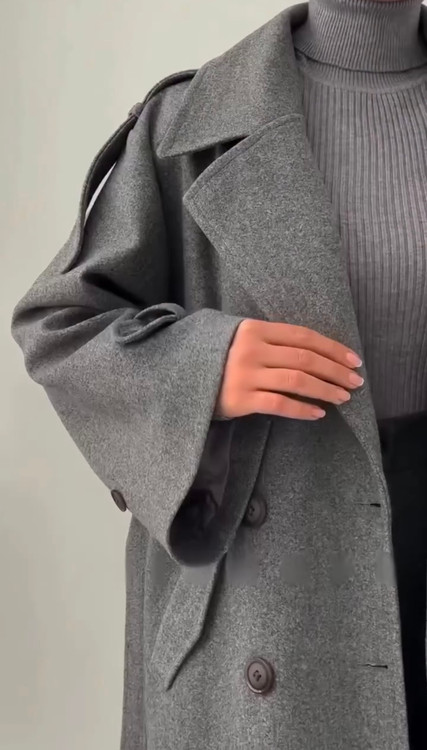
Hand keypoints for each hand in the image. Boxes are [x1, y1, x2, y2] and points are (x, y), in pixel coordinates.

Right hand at [214, 318, 363, 420]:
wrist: (179, 378)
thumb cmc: (216, 358)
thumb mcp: (240, 339)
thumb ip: (271, 340)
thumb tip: (317, 353)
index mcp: (254, 329)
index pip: (303, 336)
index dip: (332, 348)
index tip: (353, 359)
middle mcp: (251, 350)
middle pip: (305, 358)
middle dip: (335, 370)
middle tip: (355, 382)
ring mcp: (245, 375)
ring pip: (297, 381)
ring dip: (325, 389)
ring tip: (342, 397)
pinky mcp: (240, 400)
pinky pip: (279, 404)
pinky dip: (302, 409)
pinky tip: (318, 413)